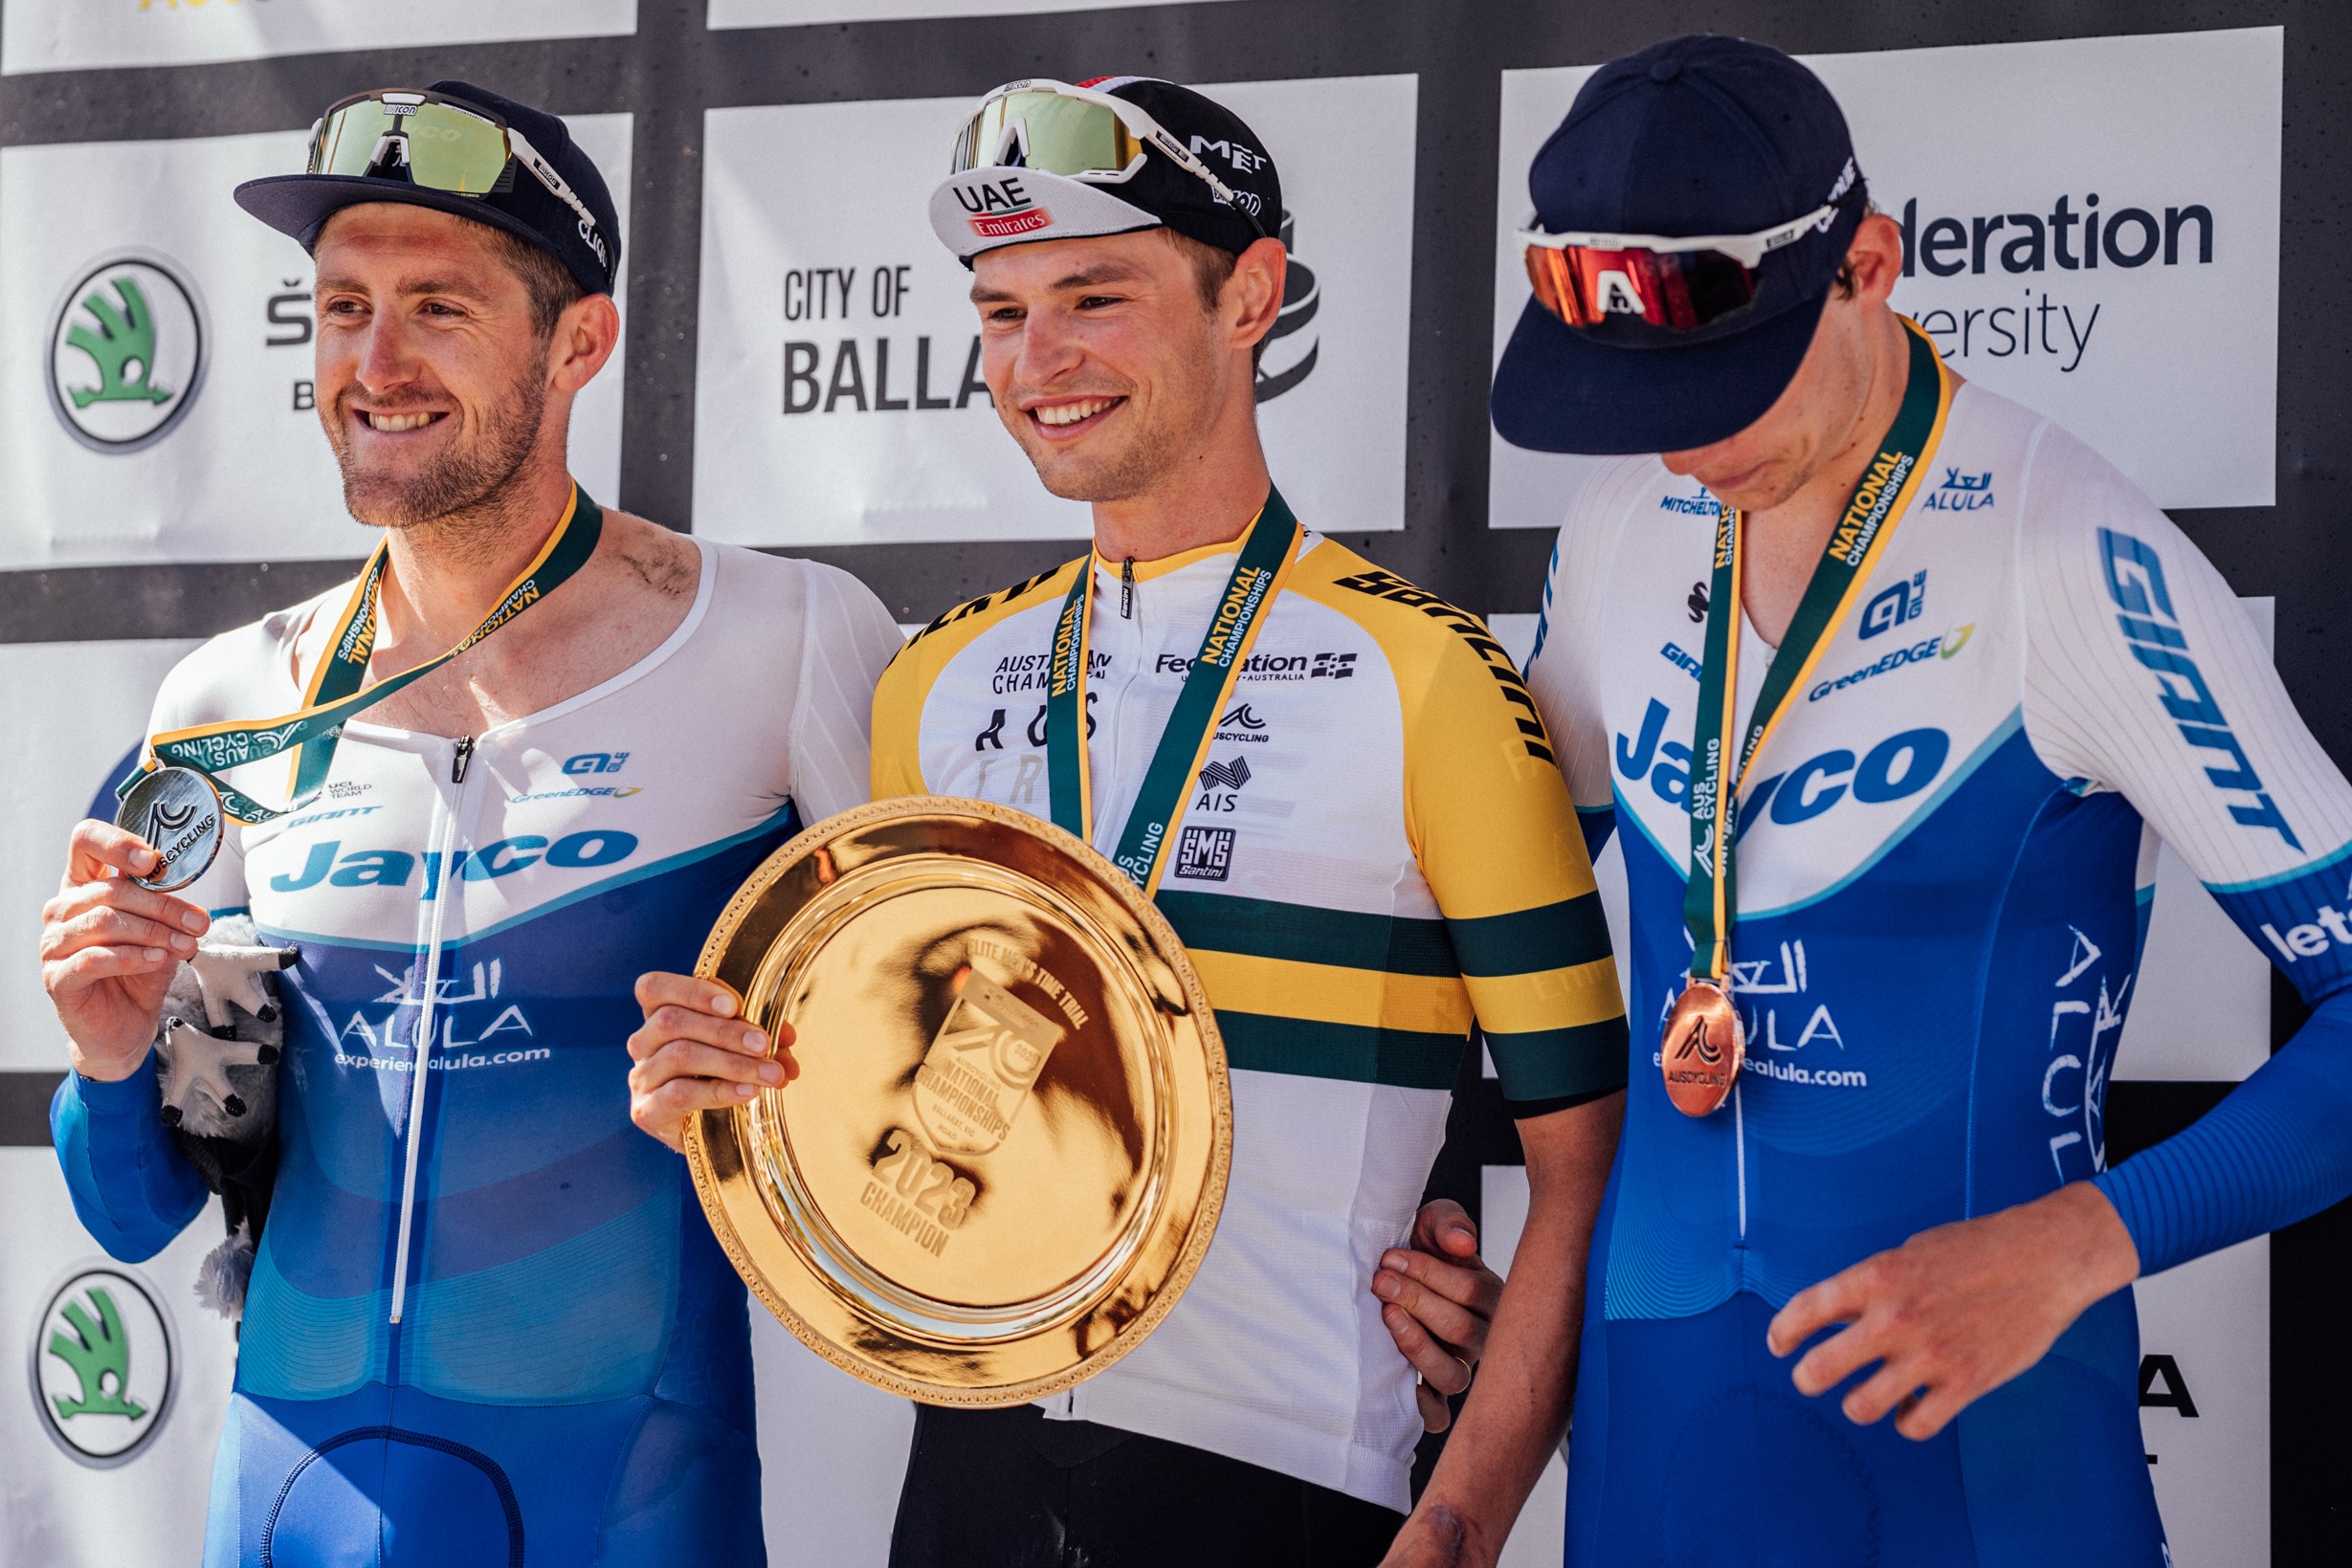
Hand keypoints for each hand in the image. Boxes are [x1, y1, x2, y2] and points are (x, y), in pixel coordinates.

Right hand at [42, 819, 208, 1081]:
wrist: (127, 1024)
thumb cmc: (141, 970)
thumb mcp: (160, 931)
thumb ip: (165, 905)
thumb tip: (186, 892)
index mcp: (85, 886)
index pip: (86, 842)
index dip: (118, 843)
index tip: (154, 860)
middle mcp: (63, 910)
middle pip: (110, 890)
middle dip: (163, 906)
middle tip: (199, 922)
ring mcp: (54, 944)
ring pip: (104, 922)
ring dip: (153, 932)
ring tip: (185, 944)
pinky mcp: (57, 977)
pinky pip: (94, 958)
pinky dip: (132, 957)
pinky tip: (158, 960)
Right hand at [626, 971, 798, 1152]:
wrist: (708, 1136)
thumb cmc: (721, 1080)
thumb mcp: (739, 1050)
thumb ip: (757, 1037)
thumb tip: (786, 1037)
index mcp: (658, 1016)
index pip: (654, 988)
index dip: (692, 991)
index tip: (733, 1005)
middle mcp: (643, 1044)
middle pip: (672, 1021)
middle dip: (725, 1031)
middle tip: (764, 1043)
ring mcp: (641, 1078)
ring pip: (680, 1056)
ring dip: (732, 1063)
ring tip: (771, 1074)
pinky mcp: (646, 1111)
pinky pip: (681, 1094)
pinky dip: (720, 1091)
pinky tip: (749, 1091)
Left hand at [1375, 1198, 1504, 1432]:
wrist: (1392, 1270)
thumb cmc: (1420, 1248)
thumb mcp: (1434, 1221)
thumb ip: (1449, 1223)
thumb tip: (1462, 1243)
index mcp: (1489, 1295)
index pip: (1470, 1291)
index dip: (1430, 1274)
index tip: (1391, 1257)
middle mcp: (1482, 1336)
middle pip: (1460, 1330)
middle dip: (1416, 1302)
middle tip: (1380, 1282)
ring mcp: (1461, 1366)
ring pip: (1453, 1375)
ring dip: (1417, 1346)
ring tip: (1387, 1317)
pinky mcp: (1435, 1392)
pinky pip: (1438, 1416)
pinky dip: (1423, 1408)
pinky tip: (1401, 1384)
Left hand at [1767, 1182, 2140, 1439]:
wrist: (2045, 1259)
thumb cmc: (1976, 1249)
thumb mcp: (1910, 1252)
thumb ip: (1872, 1286)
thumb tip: (1839, 1316)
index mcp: (1876, 1277)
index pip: (1805, 1311)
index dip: (1783, 1332)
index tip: (1780, 1344)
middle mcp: (1895, 1318)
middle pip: (1820, 1369)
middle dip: (1807, 1378)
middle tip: (1810, 1378)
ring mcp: (1930, 1355)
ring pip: (1862, 1406)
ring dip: (1857, 1403)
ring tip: (1863, 1395)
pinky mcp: (1966, 1383)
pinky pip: (1915, 1425)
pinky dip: (1906, 1421)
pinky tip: (1910, 1408)